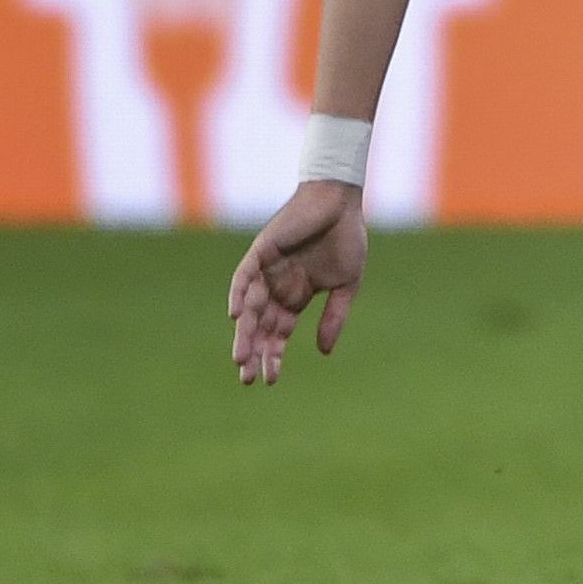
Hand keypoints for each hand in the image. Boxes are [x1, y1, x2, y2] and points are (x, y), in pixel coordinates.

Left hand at [228, 181, 367, 385]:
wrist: (341, 203)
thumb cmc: (347, 239)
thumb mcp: (346, 285)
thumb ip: (334, 316)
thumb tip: (322, 352)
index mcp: (295, 296)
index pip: (278, 333)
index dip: (273, 355)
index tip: (270, 380)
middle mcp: (276, 287)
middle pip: (259, 326)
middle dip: (253, 352)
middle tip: (246, 378)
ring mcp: (266, 270)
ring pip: (248, 308)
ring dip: (243, 332)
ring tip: (241, 358)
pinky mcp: (261, 252)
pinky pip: (243, 277)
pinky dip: (238, 295)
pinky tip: (235, 316)